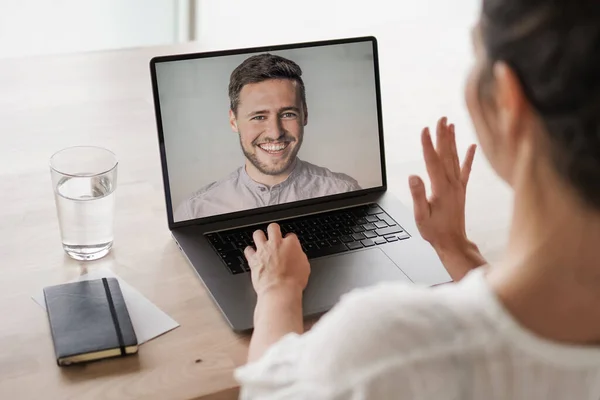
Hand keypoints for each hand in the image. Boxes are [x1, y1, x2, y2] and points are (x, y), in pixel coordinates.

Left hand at [244, 223, 310, 296]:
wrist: (280, 291)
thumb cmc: (293, 282)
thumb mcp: (304, 267)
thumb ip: (299, 257)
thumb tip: (297, 255)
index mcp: (291, 244)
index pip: (290, 235)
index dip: (290, 240)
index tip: (289, 245)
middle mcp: (276, 244)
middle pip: (273, 227)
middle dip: (274, 230)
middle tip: (274, 234)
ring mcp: (263, 250)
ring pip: (257, 234)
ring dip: (259, 237)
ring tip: (261, 241)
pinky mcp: (253, 259)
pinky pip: (248, 250)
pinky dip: (250, 251)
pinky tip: (252, 254)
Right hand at [409, 117, 484, 279]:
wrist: (453, 242)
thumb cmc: (435, 231)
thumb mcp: (421, 215)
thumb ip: (418, 195)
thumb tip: (413, 176)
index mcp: (441, 188)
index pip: (432, 161)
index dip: (428, 145)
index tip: (424, 129)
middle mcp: (452, 184)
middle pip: (446, 155)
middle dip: (442, 135)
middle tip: (441, 118)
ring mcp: (458, 186)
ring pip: (455, 158)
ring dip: (453, 141)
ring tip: (451, 125)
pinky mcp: (461, 190)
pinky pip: (466, 170)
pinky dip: (469, 157)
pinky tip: (472, 146)